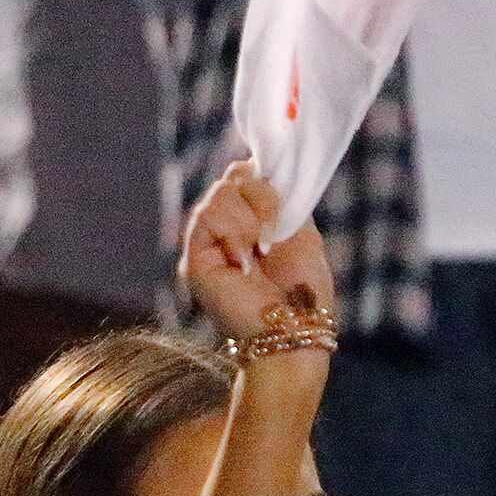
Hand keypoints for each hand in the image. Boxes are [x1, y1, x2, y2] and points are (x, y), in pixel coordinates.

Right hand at [179, 159, 336, 344]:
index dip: (262, 177)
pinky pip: (207, 216)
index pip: (242, 175)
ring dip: (251, 217)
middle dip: (263, 197)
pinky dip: (235, 232)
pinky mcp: (193, 258)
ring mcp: (205, 244)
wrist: (292, 327)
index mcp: (248, 221)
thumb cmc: (302, 288)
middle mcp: (223, 230)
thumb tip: (255, 168)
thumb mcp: (299, 230)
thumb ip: (278, 200)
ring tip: (261, 250)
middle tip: (275, 233)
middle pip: (233, 177)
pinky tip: (245, 259)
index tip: (283, 203)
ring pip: (220, 193)